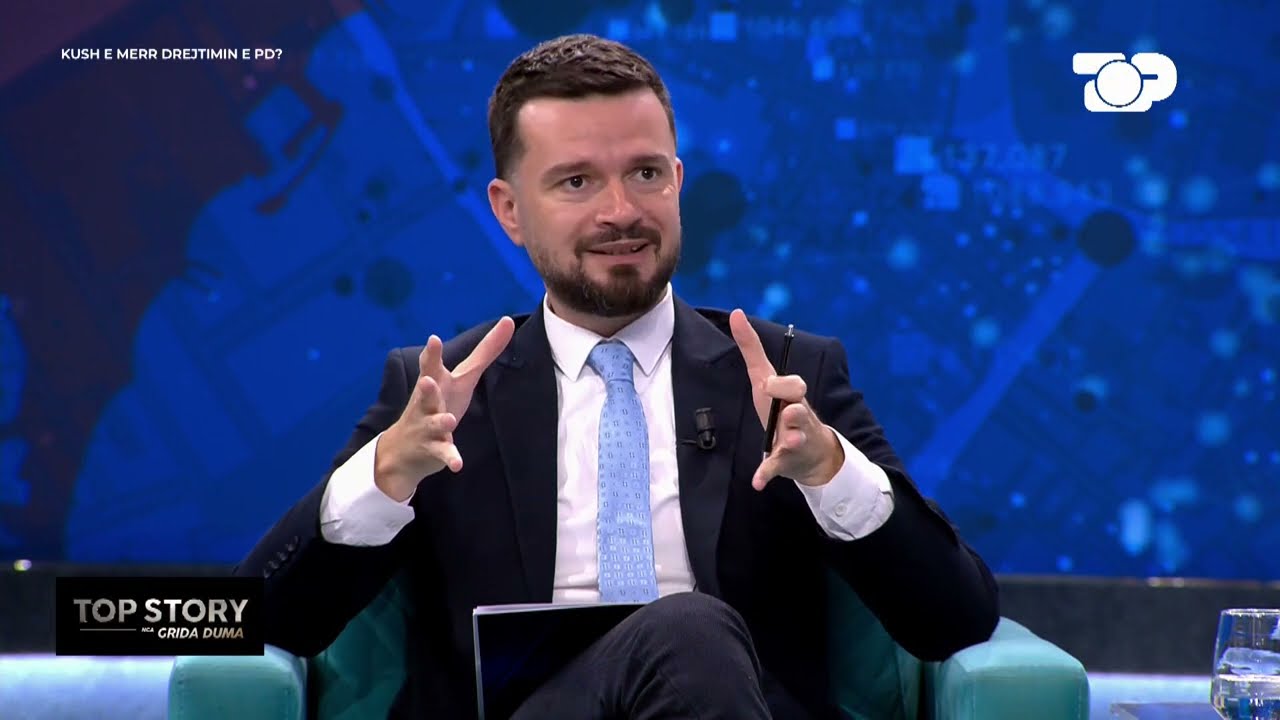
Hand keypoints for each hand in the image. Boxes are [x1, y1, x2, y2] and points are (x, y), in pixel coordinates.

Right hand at [375, 317, 515, 499]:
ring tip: (449, 420)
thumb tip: (508, 321)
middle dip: (427, 384)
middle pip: (426, 390)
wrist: (404, 448)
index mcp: (435, 382)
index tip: (433, 340)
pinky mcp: (433, 448)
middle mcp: (428, 401)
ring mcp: (428, 425)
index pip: (431, 364)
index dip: (432, 353)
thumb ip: (484, 352)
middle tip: (427, 379)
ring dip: (441, 421)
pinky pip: (442, 452)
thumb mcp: (461, 378)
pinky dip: (450, 457)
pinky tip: (457, 464)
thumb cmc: (438, 403)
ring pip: (434, 422)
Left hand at [729, 310, 843, 490]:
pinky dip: (766, 474)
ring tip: (789, 436)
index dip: (754, 346)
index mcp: (785, 391)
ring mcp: (794, 434)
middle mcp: (794, 408)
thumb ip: (752, 351)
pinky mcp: (787, 459)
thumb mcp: (767, 382)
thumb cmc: (783, 412)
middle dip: (786, 390)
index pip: (778, 365)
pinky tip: (757, 482)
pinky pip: (777, 465)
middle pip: (795, 392)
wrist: (812, 453)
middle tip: (780, 394)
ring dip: (791, 431)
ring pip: (796, 428)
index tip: (739, 321)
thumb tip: (736, 313)